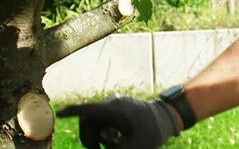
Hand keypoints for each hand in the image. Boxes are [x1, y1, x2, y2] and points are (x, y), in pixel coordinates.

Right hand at [57, 95, 180, 148]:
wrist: (170, 115)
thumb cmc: (154, 131)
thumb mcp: (135, 147)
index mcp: (114, 109)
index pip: (87, 110)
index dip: (72, 112)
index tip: (60, 113)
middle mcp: (112, 103)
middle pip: (88, 121)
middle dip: (89, 137)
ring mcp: (116, 104)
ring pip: (95, 121)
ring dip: (98, 135)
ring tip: (114, 143)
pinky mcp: (119, 107)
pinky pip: (104, 119)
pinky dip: (105, 131)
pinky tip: (116, 138)